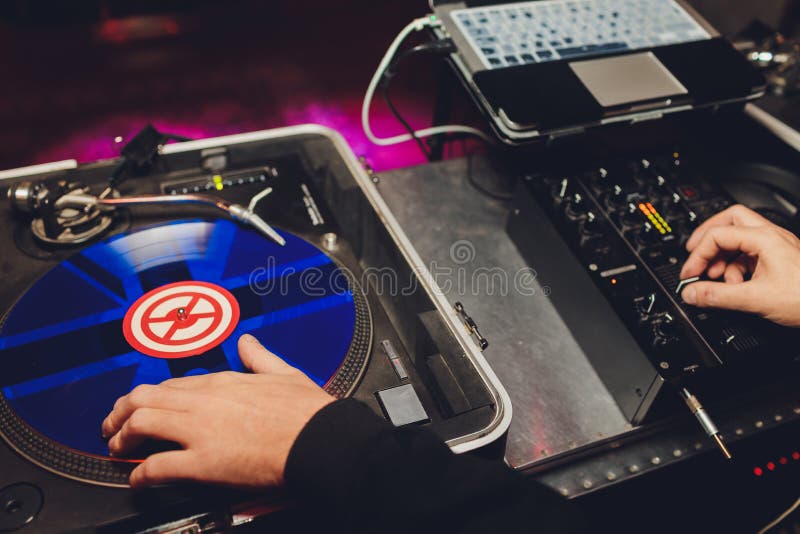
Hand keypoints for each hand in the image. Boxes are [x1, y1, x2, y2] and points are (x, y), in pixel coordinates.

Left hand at [102, 334, 334, 488]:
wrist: (322, 441)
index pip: (173, 384)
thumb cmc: (309, 414)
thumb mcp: (285, 373)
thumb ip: (261, 357)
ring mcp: (201, 431)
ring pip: (141, 423)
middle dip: (121, 412)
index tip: (143, 406)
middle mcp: (206, 401)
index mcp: (224, 381)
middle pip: (145, 398)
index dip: (150, 396)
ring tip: (116, 449)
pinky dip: (139, 475)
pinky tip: (137, 482)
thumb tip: (248, 342)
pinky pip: (156, 467)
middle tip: (112, 425)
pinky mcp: (204, 463)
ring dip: (122, 437)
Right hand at [680, 204, 799, 326]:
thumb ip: (718, 296)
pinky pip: (749, 254)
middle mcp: (771, 237)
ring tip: (718, 279)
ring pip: (739, 238)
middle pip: (730, 220)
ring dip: (723, 256)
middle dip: (708, 238)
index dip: (698, 254)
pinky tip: (736, 286)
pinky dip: (736, 267)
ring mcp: (776, 247)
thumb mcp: (756, 299)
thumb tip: (692, 293)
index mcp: (765, 238)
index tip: (690, 273)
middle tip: (695, 254)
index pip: (718, 234)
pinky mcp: (779, 260)